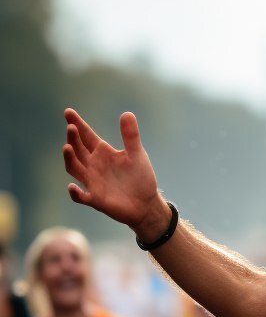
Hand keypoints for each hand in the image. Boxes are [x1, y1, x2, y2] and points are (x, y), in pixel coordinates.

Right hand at [62, 109, 168, 236]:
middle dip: (73, 138)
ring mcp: (92, 182)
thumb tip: (127, 113)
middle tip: (71, 127)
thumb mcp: (137, 154)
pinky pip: (80, 197)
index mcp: (103, 152)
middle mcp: (93, 165)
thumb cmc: (140, 178)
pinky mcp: (95, 199)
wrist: (146, 203)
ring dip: (69, 159)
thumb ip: (131, 136)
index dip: (77, 124)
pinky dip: (75, 193)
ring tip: (67, 148)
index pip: (86, 135)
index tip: (68, 112)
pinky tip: (72, 187)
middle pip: (78, 149)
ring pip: (74, 168)